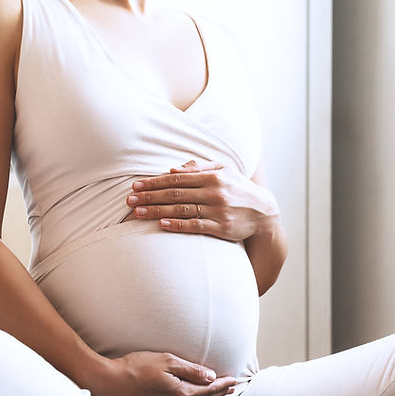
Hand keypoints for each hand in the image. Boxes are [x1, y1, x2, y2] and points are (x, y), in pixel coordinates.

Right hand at [85, 351, 236, 395]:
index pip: (209, 389)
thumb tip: (211, 377)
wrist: (106, 384)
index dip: (223, 384)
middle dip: (220, 395)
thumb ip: (190, 370)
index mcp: (181, 393)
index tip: (234, 380)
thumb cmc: (134, 368)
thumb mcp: (165, 361)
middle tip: (232, 390)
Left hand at [126, 160, 279, 241]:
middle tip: (129, 200)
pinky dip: (177, 224)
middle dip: (149, 196)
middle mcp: (214, 191)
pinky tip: (161, 224)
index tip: (136, 186)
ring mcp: (217, 210)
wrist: (265, 212)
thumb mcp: (224, 171)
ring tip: (137, 213)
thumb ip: (199, 168)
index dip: (154, 182)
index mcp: (212, 176)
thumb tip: (172, 169)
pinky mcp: (221, 228)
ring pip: (181, 209)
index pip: (177, 178)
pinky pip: (195, 226)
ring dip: (156, 210)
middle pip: (175, 193)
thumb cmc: (239, 190)